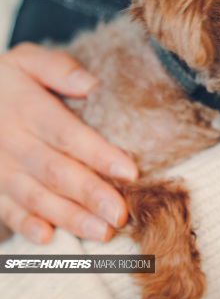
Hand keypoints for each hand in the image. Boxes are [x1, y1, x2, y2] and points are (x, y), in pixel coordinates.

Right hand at [0, 43, 137, 243]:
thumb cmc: (5, 82)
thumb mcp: (25, 61)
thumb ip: (58, 68)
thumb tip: (91, 84)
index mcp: (28, 110)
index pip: (68, 135)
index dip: (99, 155)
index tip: (129, 172)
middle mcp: (14, 143)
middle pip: (56, 172)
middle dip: (90, 195)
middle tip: (120, 214)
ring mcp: (1, 169)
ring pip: (36, 198)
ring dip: (69, 217)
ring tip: (101, 232)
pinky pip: (6, 211)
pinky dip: (25, 226)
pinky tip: (48, 237)